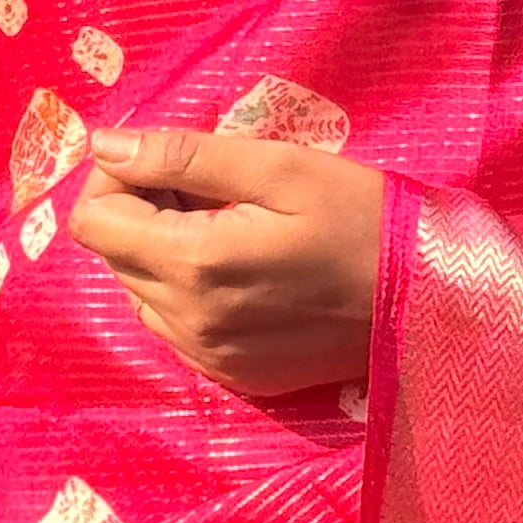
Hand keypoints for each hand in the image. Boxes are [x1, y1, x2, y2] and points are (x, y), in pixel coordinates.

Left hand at [66, 124, 383, 398]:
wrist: (429, 299)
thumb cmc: (361, 217)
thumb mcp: (278, 167)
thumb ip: (184, 157)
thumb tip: (104, 145)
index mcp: (192, 265)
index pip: (93, 220)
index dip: (117, 178)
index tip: (168, 161)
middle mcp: (187, 323)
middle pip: (112, 256)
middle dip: (141, 211)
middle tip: (206, 188)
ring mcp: (209, 358)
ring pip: (140, 292)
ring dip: (163, 252)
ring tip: (226, 226)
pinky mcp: (234, 377)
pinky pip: (176, 327)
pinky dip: (189, 291)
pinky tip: (243, 269)